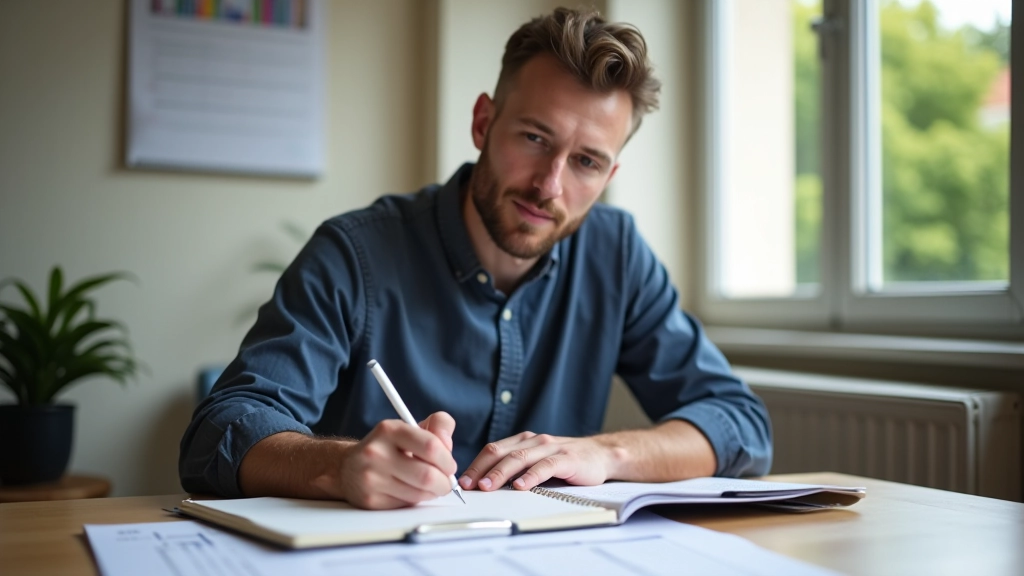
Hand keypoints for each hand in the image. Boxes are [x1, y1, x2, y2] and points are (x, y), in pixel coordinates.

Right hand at [336, 411, 457, 508]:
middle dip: (444, 483)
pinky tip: (412, 492)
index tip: (449, 466)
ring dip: (432, 493)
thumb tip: (448, 447)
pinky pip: (406, 505)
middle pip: (427, 475)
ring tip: (430, 486)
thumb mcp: (411, 428)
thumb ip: (438, 426)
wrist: (347, 467)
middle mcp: (376, 452)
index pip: (431, 446)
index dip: (447, 460)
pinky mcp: (370, 500)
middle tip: (445, 482)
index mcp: (389, 430)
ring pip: (419, 494)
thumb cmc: (388, 447)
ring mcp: (371, 478)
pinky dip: (416, 501)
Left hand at [458, 432, 618, 491]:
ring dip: (500, 473)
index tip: (461, 482)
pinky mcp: (567, 459)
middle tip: (468, 486)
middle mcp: (534, 441)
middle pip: (501, 452)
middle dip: (481, 469)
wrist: (602, 456)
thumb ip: (516, 468)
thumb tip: (485, 485)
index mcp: (523, 441)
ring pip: (519, 458)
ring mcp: (550, 448)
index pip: (492, 450)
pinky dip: (531, 476)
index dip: (475, 465)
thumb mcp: (537, 462)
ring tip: (487, 486)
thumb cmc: (566, 463)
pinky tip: (521, 487)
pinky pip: (545, 466)